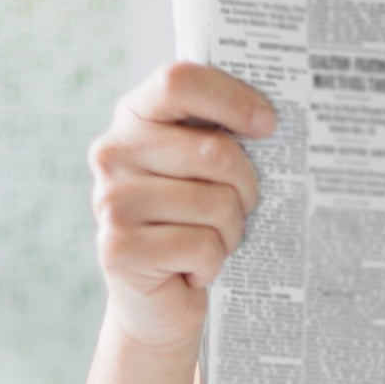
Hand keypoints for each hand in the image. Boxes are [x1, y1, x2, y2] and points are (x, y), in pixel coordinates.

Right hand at [87, 62, 276, 355]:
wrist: (157, 301)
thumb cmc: (191, 224)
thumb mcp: (202, 171)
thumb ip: (219, 135)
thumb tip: (274, 119)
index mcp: (134, 119)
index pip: (179, 82)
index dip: (231, 99)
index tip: (268, 125)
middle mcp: (112, 153)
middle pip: (214, 150)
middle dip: (246, 186)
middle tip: (242, 208)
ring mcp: (110, 202)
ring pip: (215, 203)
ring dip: (230, 232)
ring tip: (212, 242)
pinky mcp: (118, 249)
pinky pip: (201, 246)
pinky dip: (213, 264)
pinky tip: (193, 269)